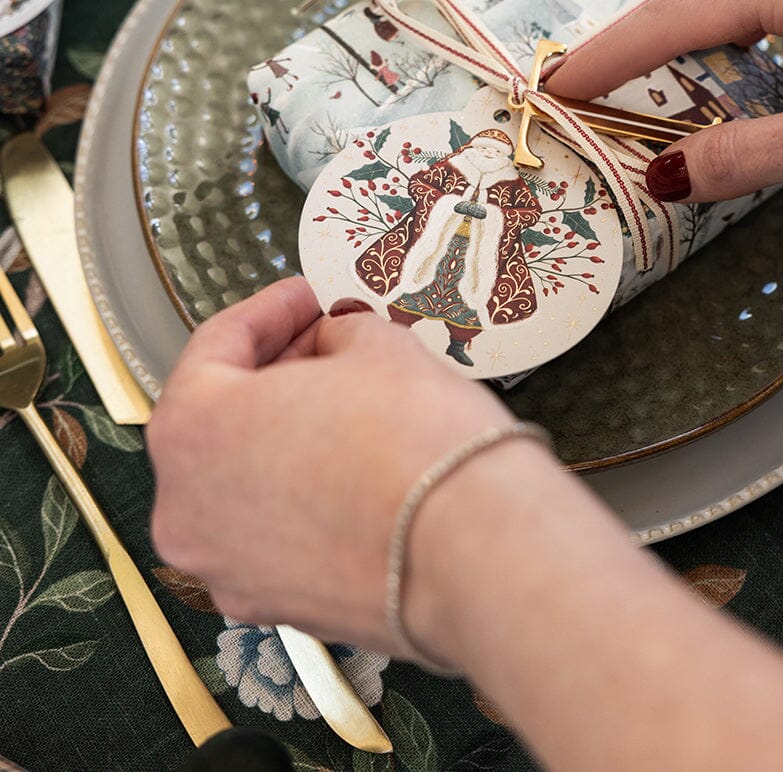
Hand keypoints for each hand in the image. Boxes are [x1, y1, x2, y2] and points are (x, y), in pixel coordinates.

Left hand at [147, 278, 531, 657]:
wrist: (475, 553)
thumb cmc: (418, 449)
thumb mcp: (375, 346)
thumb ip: (336, 334)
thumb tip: (332, 342)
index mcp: (190, 431)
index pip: (217, 345)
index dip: (272, 309)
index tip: (306, 297)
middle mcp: (186, 510)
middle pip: (221, 417)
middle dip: (277, 371)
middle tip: (327, 339)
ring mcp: (226, 567)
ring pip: (245, 480)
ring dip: (288, 436)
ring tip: (348, 403)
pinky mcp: (274, 606)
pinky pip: (275, 532)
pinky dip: (304, 495)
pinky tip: (356, 468)